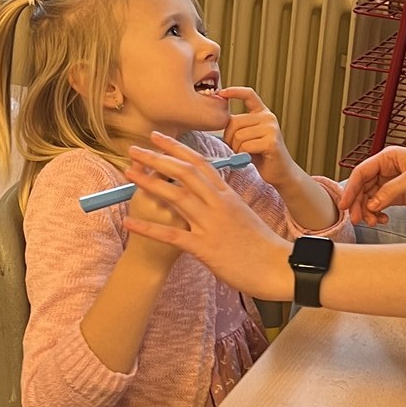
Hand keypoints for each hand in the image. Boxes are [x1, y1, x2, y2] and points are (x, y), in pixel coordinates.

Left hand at [120, 134, 293, 300]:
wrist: (276, 267)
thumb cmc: (261, 244)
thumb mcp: (243, 214)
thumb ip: (224, 202)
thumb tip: (210, 192)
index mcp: (227, 195)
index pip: (200, 163)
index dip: (176, 148)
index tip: (158, 138)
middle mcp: (219, 204)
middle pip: (184, 173)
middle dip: (157, 158)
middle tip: (134, 148)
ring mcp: (211, 225)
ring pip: (176, 197)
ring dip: (149, 183)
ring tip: (128, 173)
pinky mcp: (205, 248)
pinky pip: (171, 235)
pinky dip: (148, 227)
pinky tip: (129, 221)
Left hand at [220, 85, 295, 190]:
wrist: (281, 172)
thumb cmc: (261, 155)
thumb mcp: (250, 136)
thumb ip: (240, 126)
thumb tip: (219, 119)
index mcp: (263, 113)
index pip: (249, 95)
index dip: (234, 91)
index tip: (222, 92)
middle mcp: (268, 118)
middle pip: (235, 122)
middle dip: (229, 138)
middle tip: (237, 149)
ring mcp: (271, 129)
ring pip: (239, 136)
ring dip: (237, 149)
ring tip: (246, 154)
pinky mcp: (271, 142)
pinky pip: (245, 146)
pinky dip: (243, 155)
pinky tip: (251, 158)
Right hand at [339, 145, 405, 225]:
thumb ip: (393, 190)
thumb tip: (372, 204)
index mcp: (388, 158)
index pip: (361, 172)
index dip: (350, 188)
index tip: (344, 205)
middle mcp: (387, 170)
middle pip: (362, 187)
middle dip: (358, 204)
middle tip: (358, 220)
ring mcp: (392, 183)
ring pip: (370, 198)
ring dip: (368, 211)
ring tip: (374, 222)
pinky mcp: (399, 195)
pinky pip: (380, 205)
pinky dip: (378, 213)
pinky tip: (383, 219)